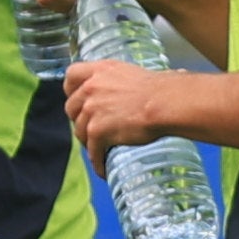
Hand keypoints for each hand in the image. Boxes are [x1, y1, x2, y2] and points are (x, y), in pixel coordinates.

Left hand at [59, 55, 178, 150]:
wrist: (166, 104)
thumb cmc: (163, 89)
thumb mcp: (135, 74)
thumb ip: (123, 81)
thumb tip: (147, 84)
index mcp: (100, 71)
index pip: (71, 76)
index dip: (72, 89)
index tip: (78, 96)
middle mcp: (91, 88)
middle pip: (72, 107)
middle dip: (79, 118)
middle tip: (92, 125)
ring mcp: (91, 110)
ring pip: (79, 130)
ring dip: (88, 141)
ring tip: (99, 149)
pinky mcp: (97, 131)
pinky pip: (92, 150)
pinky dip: (98, 160)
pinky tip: (103, 168)